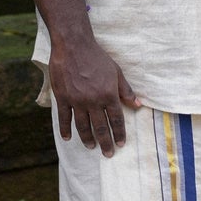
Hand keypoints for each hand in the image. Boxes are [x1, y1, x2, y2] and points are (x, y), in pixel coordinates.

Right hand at [48, 35, 139, 155]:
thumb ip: (126, 90)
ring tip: (91, 147)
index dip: (119, 133)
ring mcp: (77, 100)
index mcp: (108, 94)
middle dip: (105, 142)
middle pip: (100, 127)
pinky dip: (65, 129)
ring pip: (83, 126)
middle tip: (108, 154)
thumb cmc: (97, 58)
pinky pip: (65, 118)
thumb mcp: (116, 72)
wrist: (73, 46)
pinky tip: (68, 138)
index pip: (116, 119)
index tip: (120, 144)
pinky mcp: (63, 98)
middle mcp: (93, 100)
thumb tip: (138, 105)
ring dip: (87, 139)